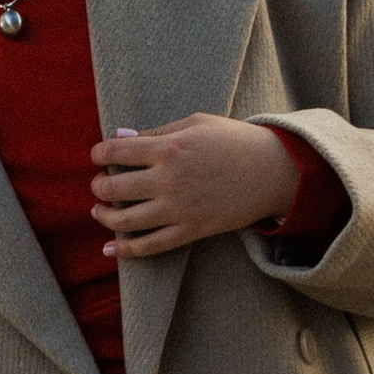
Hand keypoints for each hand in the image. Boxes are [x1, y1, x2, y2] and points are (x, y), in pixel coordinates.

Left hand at [91, 112, 295, 259]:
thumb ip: (156, 132)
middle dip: (98, 186)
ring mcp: (179, 209)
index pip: (115, 152)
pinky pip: (150, 246)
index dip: (98, 154)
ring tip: (99, 211)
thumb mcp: (196, 123)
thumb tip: (119, 136)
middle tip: (100, 184)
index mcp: (168, 148)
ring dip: (104, 216)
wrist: (274, 170)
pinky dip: (126, 251)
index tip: (99, 156)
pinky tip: (109, 250)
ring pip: (125, 220)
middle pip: (112, 188)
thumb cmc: (235, 140)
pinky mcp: (191, 231)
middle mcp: (168, 180)